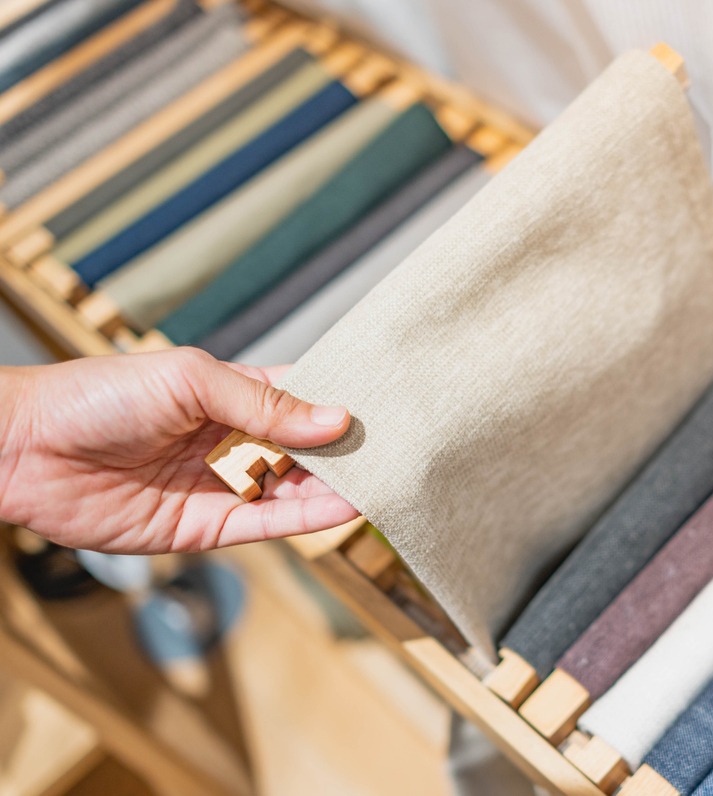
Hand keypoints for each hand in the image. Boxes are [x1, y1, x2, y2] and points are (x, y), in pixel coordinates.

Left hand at [0, 348, 358, 553]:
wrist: (23, 451)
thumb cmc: (96, 396)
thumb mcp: (190, 380)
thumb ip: (264, 403)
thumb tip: (336, 419)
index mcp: (232, 393)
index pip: (304, 399)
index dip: (344, 403)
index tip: (392, 406)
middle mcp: (234, 440)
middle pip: (309, 450)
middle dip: (352, 450)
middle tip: (405, 448)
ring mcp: (223, 485)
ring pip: (297, 490)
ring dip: (341, 486)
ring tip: (390, 478)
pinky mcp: (207, 528)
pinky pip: (269, 526)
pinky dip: (310, 519)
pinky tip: (348, 506)